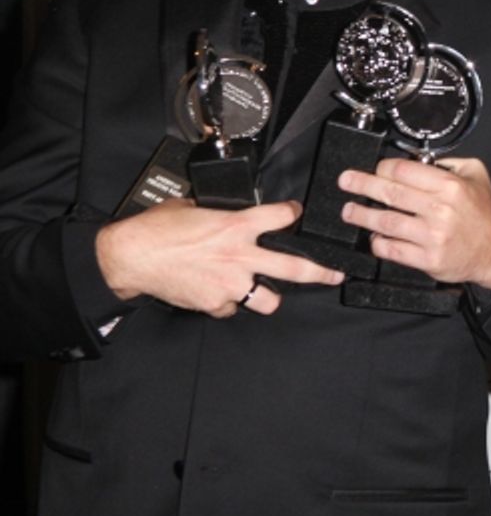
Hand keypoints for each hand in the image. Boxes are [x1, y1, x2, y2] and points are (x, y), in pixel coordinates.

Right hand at [95, 198, 344, 316]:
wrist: (130, 256)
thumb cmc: (157, 229)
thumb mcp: (194, 207)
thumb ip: (219, 213)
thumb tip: (226, 213)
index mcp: (237, 225)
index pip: (281, 217)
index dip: (293, 214)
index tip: (297, 214)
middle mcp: (240, 255)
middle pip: (296, 268)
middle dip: (322, 272)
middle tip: (335, 274)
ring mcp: (230, 283)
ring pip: (269, 300)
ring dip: (269, 296)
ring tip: (265, 291)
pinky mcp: (215, 304)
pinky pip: (232, 308)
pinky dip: (228, 303)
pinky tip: (216, 293)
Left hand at [338, 157, 490, 289]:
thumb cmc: (484, 213)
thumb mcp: (475, 174)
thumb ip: (449, 162)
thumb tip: (418, 158)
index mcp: (450, 186)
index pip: (404, 170)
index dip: (383, 167)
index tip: (375, 168)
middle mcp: (440, 210)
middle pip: (390, 193)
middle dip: (362, 185)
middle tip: (346, 181)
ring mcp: (432, 236)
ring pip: (386, 222)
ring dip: (362, 215)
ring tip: (349, 211)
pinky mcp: (428, 259)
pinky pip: (393, 249)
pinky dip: (378, 242)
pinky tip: (372, 236)